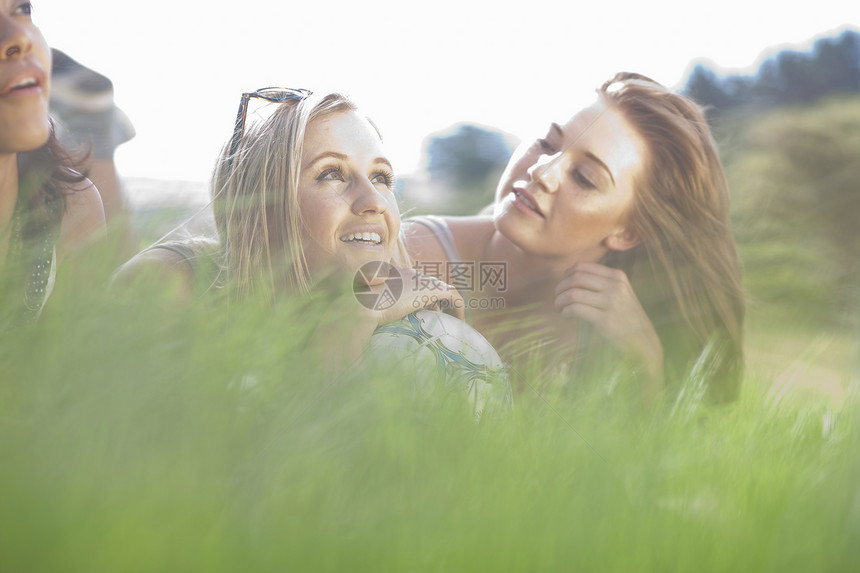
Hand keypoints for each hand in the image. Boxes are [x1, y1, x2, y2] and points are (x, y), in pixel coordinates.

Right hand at [359, 265, 464, 325]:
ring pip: (446, 291)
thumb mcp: (369, 307)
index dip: (424, 298)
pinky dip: (458, 308)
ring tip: (454, 321)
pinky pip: (453, 297)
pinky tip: (460, 323)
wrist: (364, 305)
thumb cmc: (362, 310)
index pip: (417, 283)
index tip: (425, 313)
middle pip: (433, 285)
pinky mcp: (430, 289)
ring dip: (451, 305)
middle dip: (439, 301)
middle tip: (442, 317)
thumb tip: (372, 321)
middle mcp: (412, 274)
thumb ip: (376, 308)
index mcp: (397, 275)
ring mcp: (421, 280)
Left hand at [554, 262, 663, 391]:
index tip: (563, 286)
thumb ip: (601, 283)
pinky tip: (567, 316)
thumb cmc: (626, 318)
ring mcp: (611, 303)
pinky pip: (576, 309)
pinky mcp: (605, 320)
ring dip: (560, 301)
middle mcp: (615, 287)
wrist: (644, 342)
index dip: (566, 275)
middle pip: (575, 278)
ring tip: (559, 308)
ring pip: (573, 293)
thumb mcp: (620, 293)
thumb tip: (569, 275)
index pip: (582, 266)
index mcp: (617, 277)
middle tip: (557, 298)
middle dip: (560, 288)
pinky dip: (566, 312)